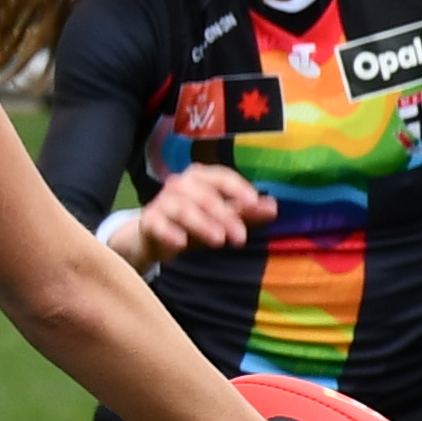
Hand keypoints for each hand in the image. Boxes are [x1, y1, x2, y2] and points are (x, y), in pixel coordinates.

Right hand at [124, 166, 272, 259]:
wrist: (154, 238)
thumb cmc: (193, 224)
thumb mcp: (221, 219)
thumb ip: (246, 212)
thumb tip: (273, 207)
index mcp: (201, 178)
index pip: (221, 176)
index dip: (238, 188)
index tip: (254, 202)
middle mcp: (180, 184)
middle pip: (205, 195)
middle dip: (225, 216)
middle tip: (240, 238)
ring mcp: (163, 201)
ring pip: (183, 208)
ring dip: (202, 224)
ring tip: (218, 241)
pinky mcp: (148, 220)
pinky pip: (158, 223)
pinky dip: (169, 232)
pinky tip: (181, 244)